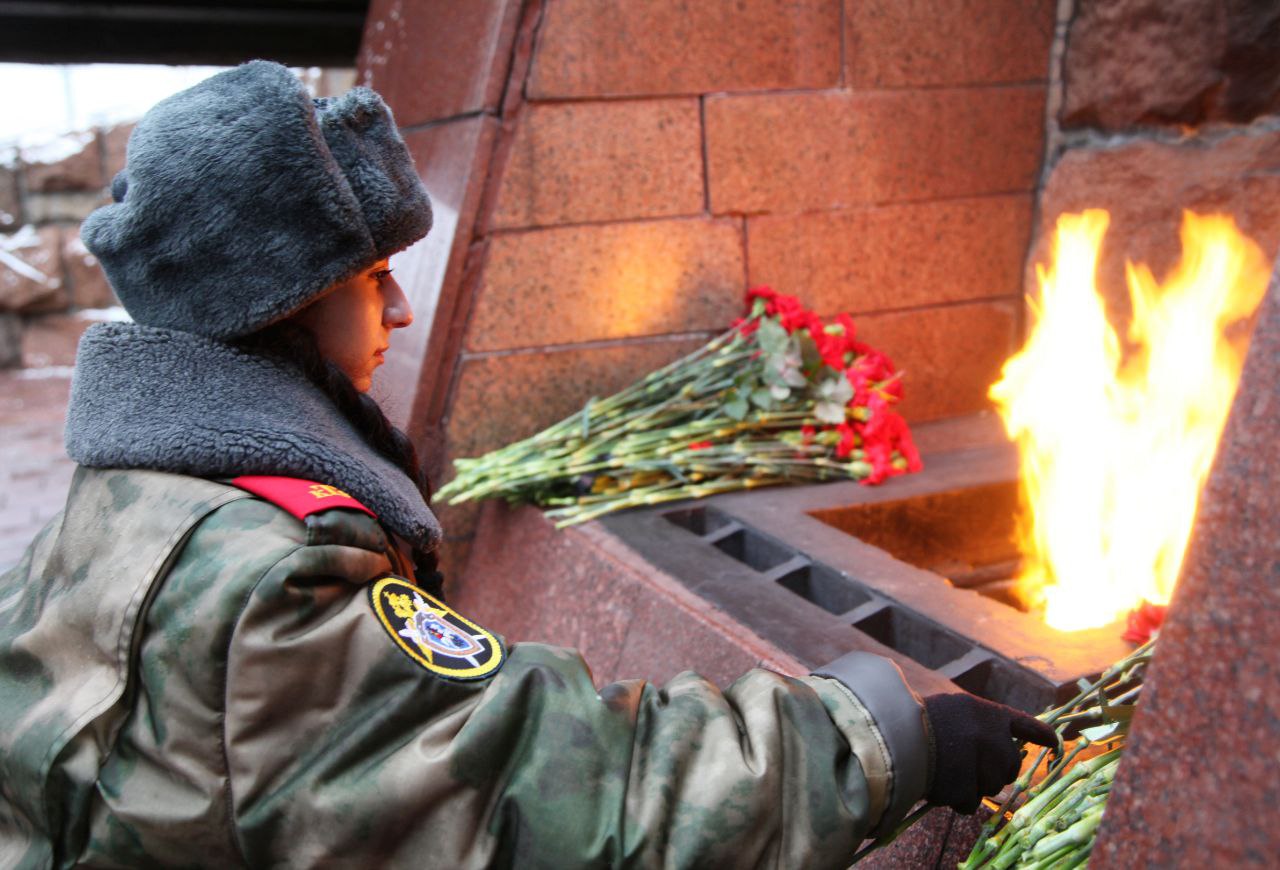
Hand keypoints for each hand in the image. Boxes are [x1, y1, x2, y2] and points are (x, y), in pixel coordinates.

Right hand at [923, 693, 1058, 813]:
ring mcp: (982, 766)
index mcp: (989, 715)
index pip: (1026, 724)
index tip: (1054, 743)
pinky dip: (955, 798)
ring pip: (990, 787)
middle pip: (1009, 765)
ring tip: (947, 770)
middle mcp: (993, 739)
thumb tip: (999, 746)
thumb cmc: (918, 718)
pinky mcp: (967, 789)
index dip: (1041, 735)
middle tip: (970, 765)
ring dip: (973, 784)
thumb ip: (979, 724)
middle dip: (994, 770)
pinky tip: (939, 784)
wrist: (894, 734)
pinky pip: (969, 803)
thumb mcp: (954, 708)